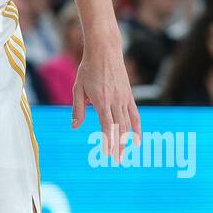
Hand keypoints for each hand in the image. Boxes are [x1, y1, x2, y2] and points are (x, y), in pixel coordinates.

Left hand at [72, 41, 140, 159]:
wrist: (105, 51)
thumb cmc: (88, 69)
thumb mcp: (78, 88)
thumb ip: (78, 109)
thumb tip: (74, 127)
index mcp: (101, 100)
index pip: (106, 125)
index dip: (108, 140)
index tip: (108, 154)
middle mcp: (115, 101)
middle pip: (119, 128)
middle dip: (119, 146)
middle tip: (118, 161)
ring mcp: (124, 98)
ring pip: (128, 123)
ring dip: (127, 141)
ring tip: (125, 154)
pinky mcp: (129, 95)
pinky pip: (135, 115)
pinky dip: (137, 128)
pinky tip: (137, 139)